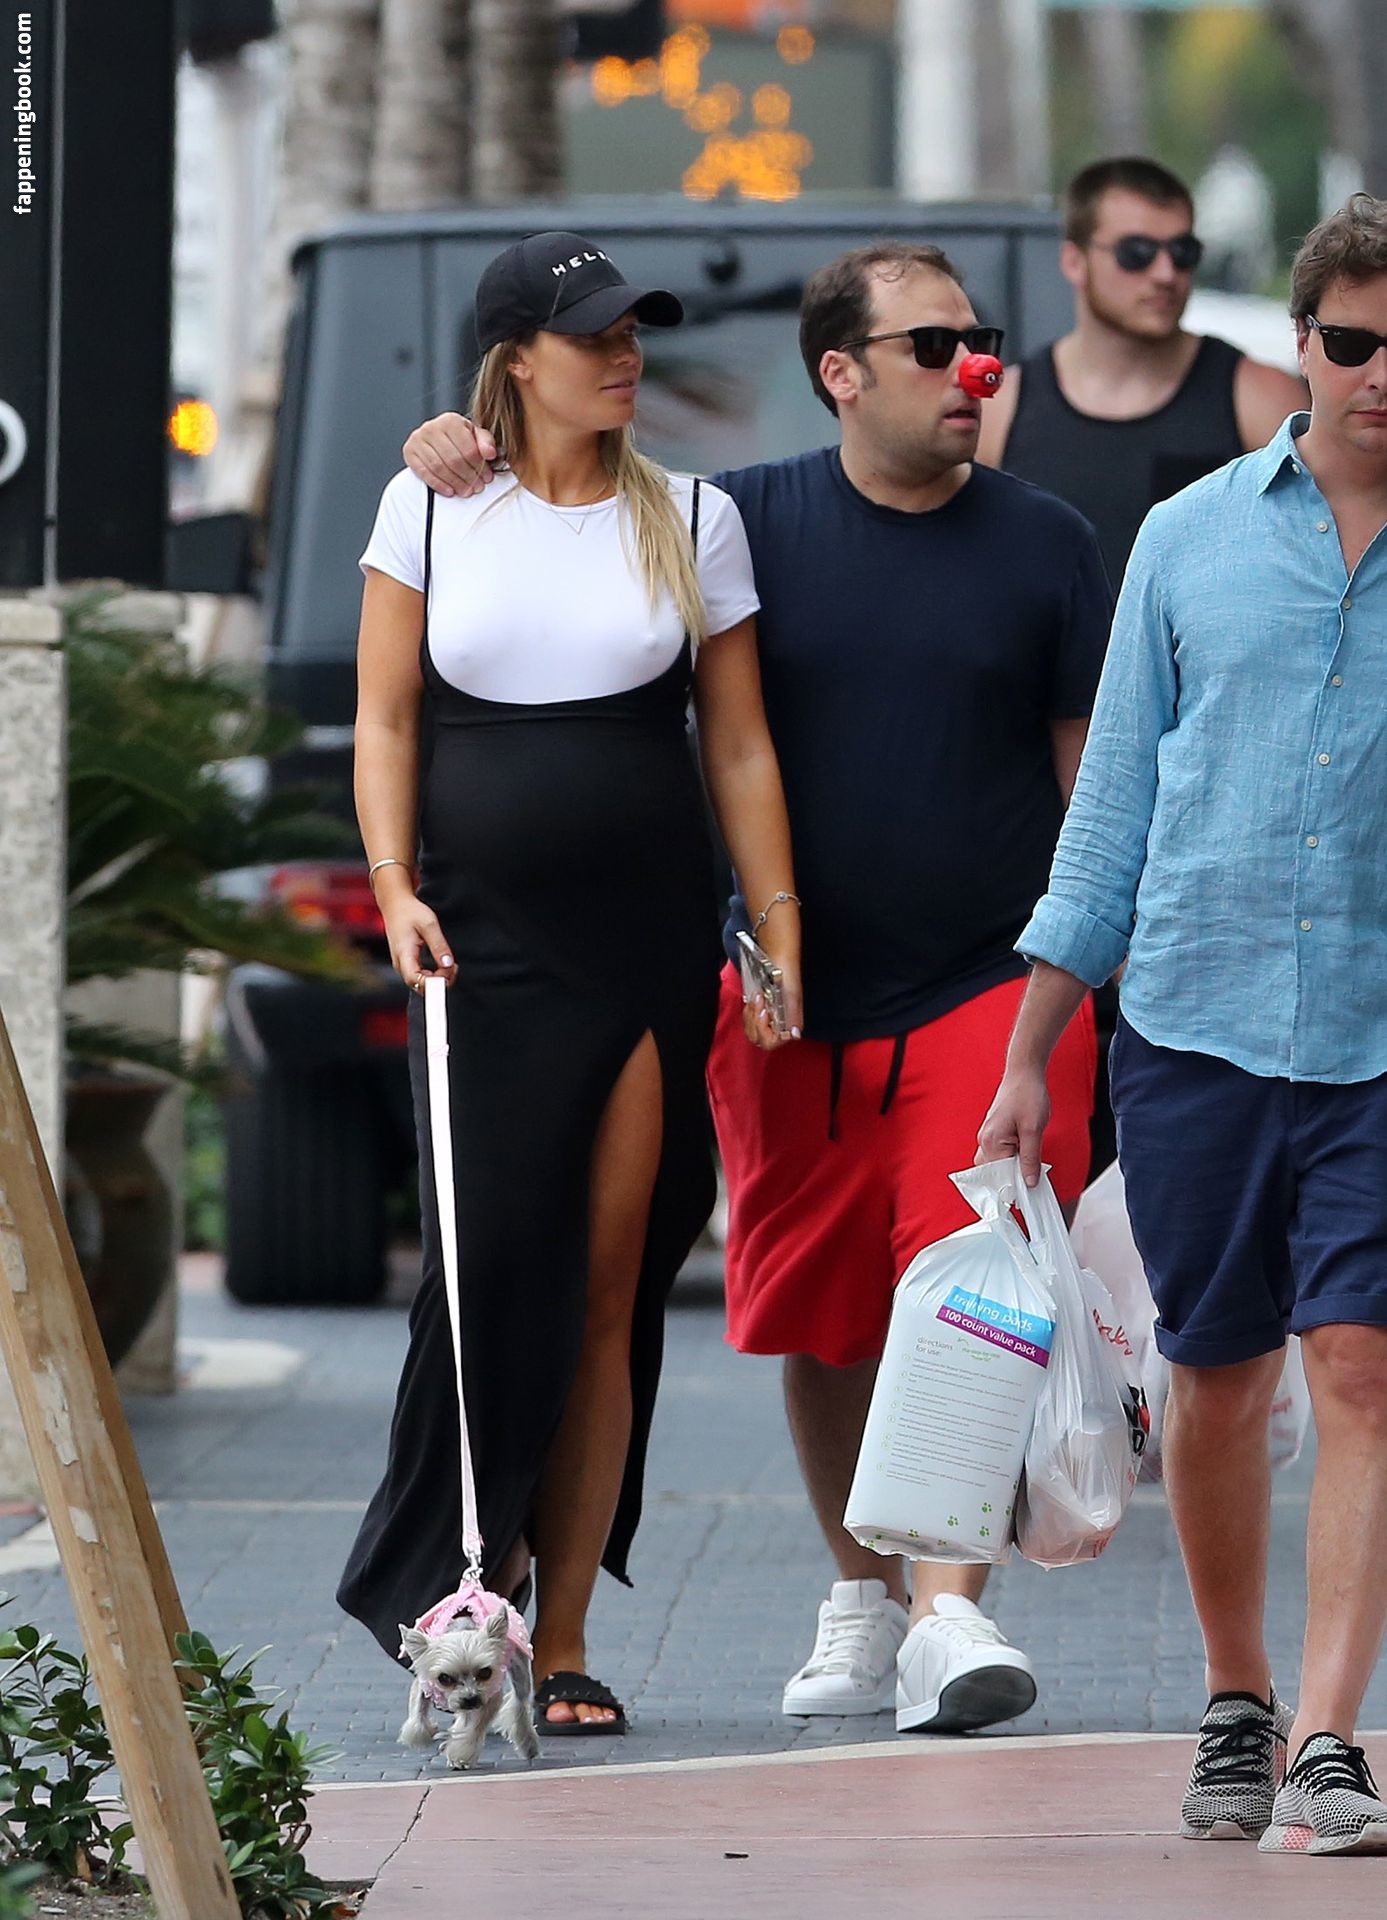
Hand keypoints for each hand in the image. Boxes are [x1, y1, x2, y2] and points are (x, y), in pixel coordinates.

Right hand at [377, 877, 457, 992]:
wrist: (395, 905)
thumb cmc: (411, 912)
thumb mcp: (429, 924)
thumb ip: (439, 945)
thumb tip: (448, 964)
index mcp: (404, 954)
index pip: (415, 979)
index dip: (432, 984)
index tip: (448, 974)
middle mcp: (400, 964)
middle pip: (419, 986)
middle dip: (439, 982)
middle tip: (454, 967)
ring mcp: (402, 965)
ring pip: (420, 983)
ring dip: (438, 979)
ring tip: (451, 964)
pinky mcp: (407, 963)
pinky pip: (420, 977)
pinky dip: (434, 975)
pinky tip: (444, 964)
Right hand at [402, 412, 498, 498]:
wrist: (440, 436)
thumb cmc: (459, 437)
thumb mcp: (476, 436)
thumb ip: (486, 443)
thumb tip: (489, 453)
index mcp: (451, 420)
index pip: (468, 449)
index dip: (479, 467)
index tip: (486, 477)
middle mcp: (432, 427)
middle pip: (453, 460)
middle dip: (468, 477)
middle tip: (477, 487)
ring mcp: (418, 439)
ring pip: (439, 467)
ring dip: (455, 483)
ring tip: (466, 490)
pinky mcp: (409, 452)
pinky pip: (424, 472)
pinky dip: (438, 484)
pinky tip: (449, 490)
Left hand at [742, 936, 802, 1051]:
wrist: (778, 959)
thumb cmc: (786, 975)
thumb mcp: (791, 996)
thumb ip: (793, 1016)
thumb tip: (794, 1034)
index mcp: (788, 1025)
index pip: (771, 1042)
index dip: (763, 1030)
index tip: (764, 1013)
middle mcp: (779, 1025)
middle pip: (758, 1038)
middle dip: (754, 1021)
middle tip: (759, 1003)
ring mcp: (769, 1019)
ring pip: (751, 1029)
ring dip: (750, 1014)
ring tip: (757, 997)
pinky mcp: (762, 1011)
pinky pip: (749, 1019)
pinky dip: (748, 1010)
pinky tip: (754, 998)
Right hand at [975, 1068, 1050, 1187]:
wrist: (1024, 1072)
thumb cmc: (1028, 1094)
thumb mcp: (1034, 1129)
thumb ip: (1030, 1158)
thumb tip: (1029, 1182)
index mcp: (991, 1141)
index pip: (1000, 1176)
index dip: (1016, 1184)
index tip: (1031, 1191)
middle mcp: (984, 1140)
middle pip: (995, 1173)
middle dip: (1012, 1177)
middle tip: (1033, 1176)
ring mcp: (987, 1136)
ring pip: (997, 1165)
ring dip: (1012, 1167)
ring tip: (1029, 1161)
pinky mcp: (994, 1132)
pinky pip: (999, 1154)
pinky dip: (1011, 1158)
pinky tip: (1024, 1154)